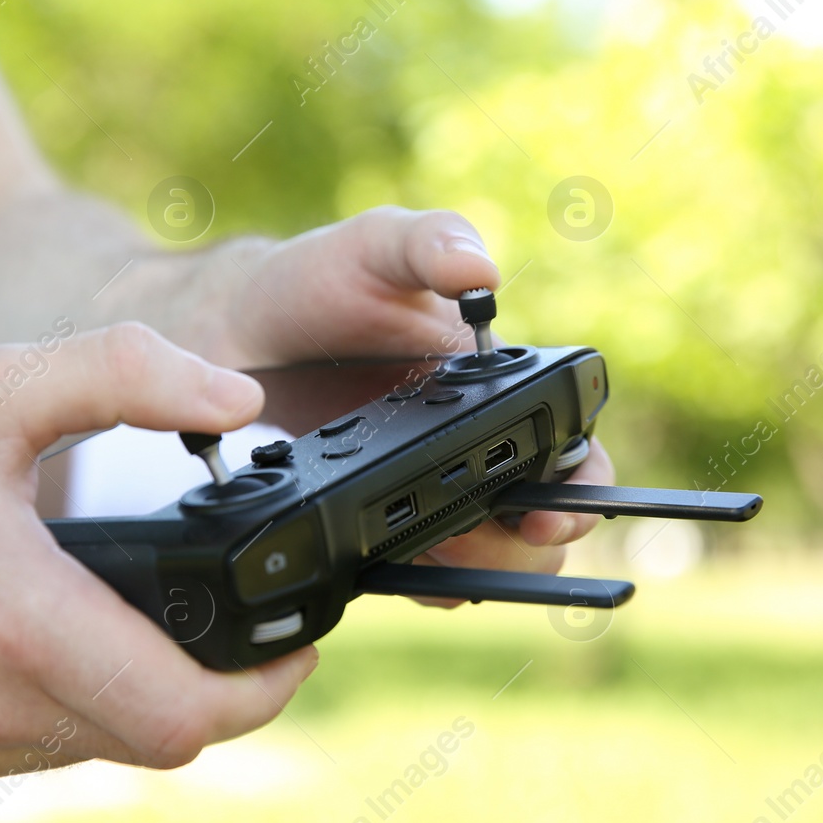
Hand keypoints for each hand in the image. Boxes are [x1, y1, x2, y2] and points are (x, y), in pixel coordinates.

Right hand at [0, 324, 317, 805]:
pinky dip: (47, 712)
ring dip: (118, 697)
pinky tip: (26, 649)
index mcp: (19, 622)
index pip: (182, 714)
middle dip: (202, 691)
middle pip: (148, 738)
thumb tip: (236, 395)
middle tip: (221, 635)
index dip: (260, 693)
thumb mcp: (1, 386)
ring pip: (85, 747)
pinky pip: (20, 756)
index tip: (294, 655)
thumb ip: (130, 375)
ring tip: (109, 622)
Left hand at [200, 206, 617, 579]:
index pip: (575, 444)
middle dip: (527, 542)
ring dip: (477, 566)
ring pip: (493, 560)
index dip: (582, 486)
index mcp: (500, 384)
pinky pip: (425, 576)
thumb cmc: (321, 280)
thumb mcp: (377, 244)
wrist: (240, 332)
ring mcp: (434, 490)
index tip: (547, 505)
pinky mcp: (385, 524)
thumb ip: (432, 242)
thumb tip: (482, 274)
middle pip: (544, 522)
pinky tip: (392, 562)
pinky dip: (420, 580)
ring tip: (431, 545)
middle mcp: (479, 444)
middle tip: (479, 532)